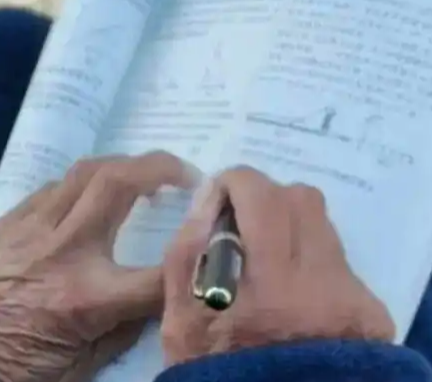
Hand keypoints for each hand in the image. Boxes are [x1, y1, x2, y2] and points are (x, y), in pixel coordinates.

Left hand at [0, 152, 196, 381]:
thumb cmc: (15, 364)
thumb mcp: (81, 367)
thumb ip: (125, 330)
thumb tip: (157, 300)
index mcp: (87, 297)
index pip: (161, 270)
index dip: (194, 255)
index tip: (209, 245)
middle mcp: (65, 250)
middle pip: (120, 184)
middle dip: (160, 167)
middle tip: (185, 174)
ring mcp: (34, 228)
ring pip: (85, 171)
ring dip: (122, 165)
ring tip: (144, 174)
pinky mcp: (10, 220)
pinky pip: (54, 187)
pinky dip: (82, 184)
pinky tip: (92, 196)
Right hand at [161, 166, 394, 364]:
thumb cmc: (216, 366)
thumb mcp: (180, 319)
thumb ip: (186, 253)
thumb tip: (207, 198)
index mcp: (265, 285)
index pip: (258, 197)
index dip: (235, 183)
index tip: (219, 197)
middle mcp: (316, 283)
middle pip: (300, 199)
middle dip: (265, 196)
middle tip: (241, 219)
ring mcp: (346, 296)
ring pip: (323, 224)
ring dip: (289, 224)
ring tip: (265, 256)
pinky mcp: (366, 309)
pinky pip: (338, 260)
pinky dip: (309, 261)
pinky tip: (291, 291)